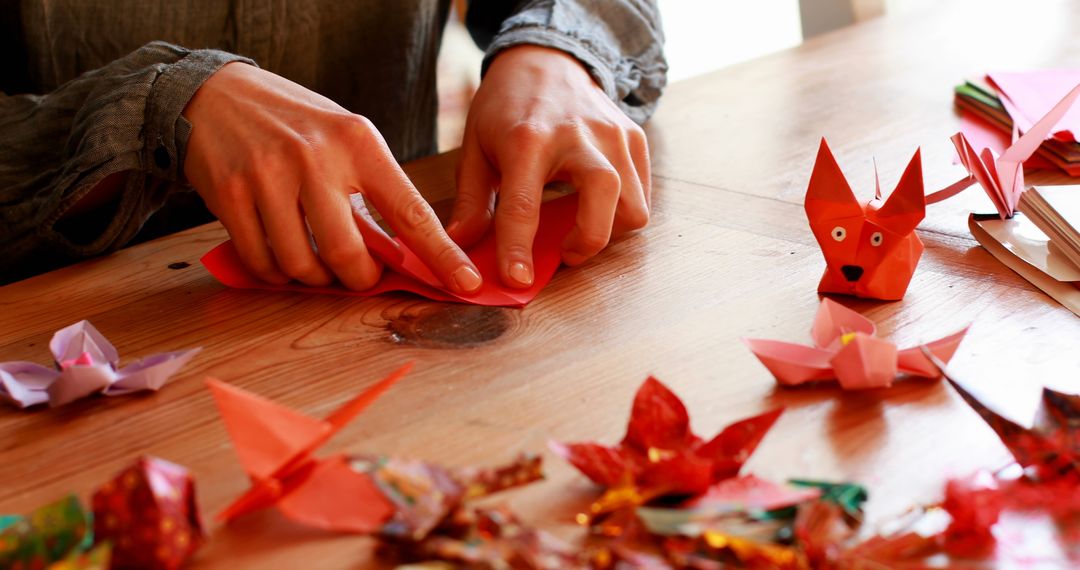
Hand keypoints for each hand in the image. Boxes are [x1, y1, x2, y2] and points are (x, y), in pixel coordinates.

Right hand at [183, 63, 481, 292]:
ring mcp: (269, 177)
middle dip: (358, 278)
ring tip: (316, 261)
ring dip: (314, 277)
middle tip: (360, 275)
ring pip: (302, 264)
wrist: (217, 94)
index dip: (440, 254)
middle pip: (348, 253)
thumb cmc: (295, 123)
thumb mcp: (344, 138)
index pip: (410, 211)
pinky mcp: (231, 195)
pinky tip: (281, 258)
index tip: (465, 283)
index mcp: (358, 142)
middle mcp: (315, 158)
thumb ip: (372, 189)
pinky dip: (276, 273)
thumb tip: (401, 255)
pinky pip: (262, 261)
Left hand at [448, 45, 650, 288]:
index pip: (525, 206)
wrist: (545, 58)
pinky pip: (642, 192)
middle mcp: (577, 135)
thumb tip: (459, 246)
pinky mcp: (633, 137)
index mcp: (528, 138)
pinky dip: (623, 211)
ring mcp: (612, 134)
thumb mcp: (475, 148)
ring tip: (581, 227)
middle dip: (589, 242)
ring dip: (609, 230)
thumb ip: (471, 201)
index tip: (517, 280)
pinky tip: (596, 207)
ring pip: (634, 204)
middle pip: (604, 198)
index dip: (519, 249)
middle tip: (565, 254)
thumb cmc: (506, 108)